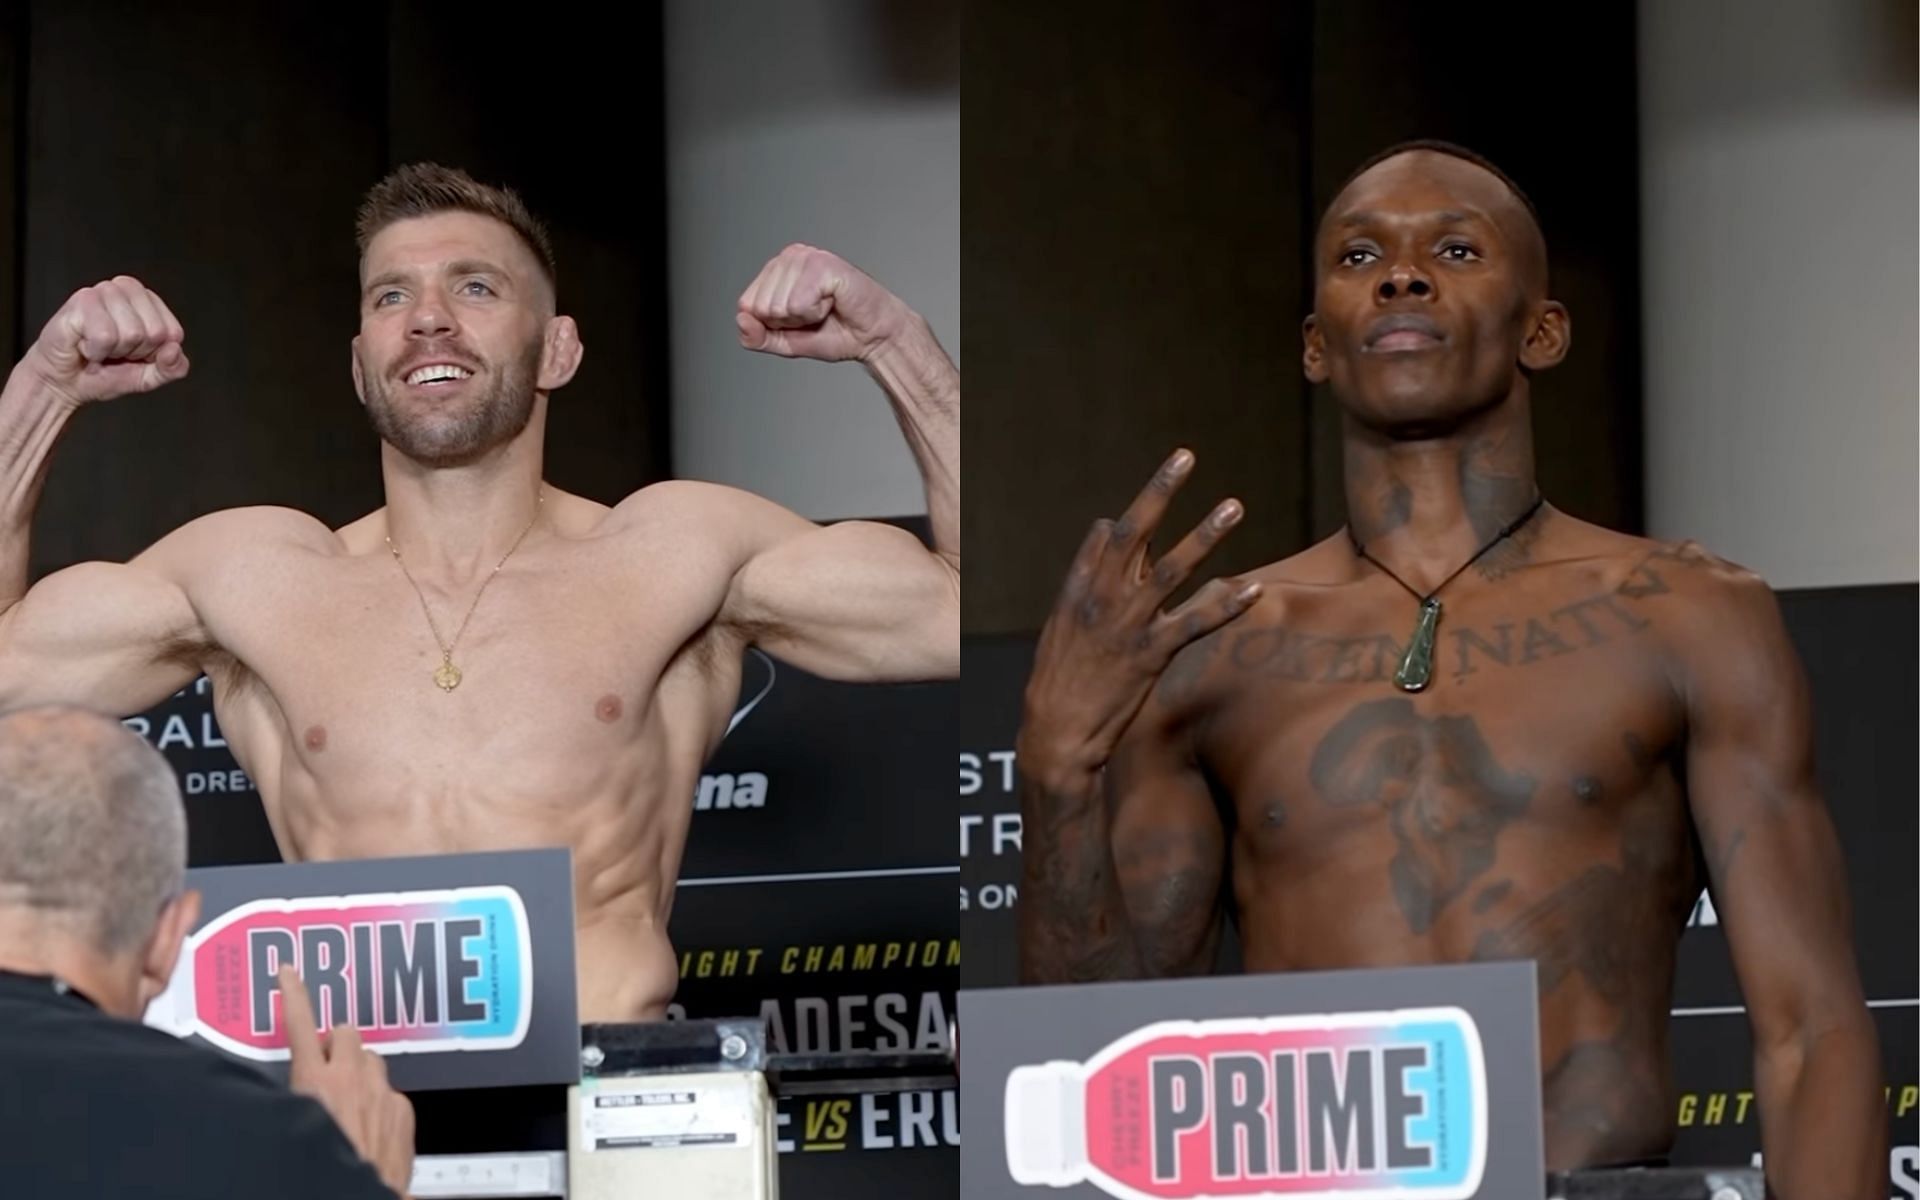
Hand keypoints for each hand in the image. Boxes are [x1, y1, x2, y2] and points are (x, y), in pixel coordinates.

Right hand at [23, 276, 189, 405]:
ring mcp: (103, 292)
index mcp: (147, 301)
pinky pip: (106, 336)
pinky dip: (96, 351)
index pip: (173, 333)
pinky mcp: (82, 301)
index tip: (134, 354)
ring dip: (113, 351)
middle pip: (155, 332)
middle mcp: (126, 290)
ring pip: (132, 333)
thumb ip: (173, 368)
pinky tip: (85, 345)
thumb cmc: (102, 372)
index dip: (154, 353)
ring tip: (99, 347)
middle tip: (113, 351)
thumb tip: (174, 350)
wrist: (63, 381)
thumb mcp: (149, 376)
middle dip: (134, 352)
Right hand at [279, 966, 414, 1196]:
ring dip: (359, 1072)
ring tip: (347, 1102)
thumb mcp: (287, 1129)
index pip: (301, 1025)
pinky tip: (369, 1127)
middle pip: (346, 1034)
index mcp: (313, 1083)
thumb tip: (287, 1096)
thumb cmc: (318, 1174)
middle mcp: (351, 1079)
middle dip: (336, 1045)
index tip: (290, 972)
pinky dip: (379, 1101)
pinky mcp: (404, 1109)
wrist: (357, 1197)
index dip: (295, 994)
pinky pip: (390, 1091)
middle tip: (325, 1069)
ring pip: (371, 1060)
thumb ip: (290, 1100)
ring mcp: (382, 1092)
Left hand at [735, 244, 909, 362]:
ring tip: (826, 307)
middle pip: (761, 307)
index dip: (773, 324)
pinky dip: (817, 312)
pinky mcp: (822, 264)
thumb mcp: (786, 341)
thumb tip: (741, 320)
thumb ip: (758, 337)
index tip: (800, 320)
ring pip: (779, 306)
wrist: (873, 336)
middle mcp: (788, 257)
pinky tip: (833, 302)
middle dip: (789, 321)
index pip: (747, 305)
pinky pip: (799, 303)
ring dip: (805, 317)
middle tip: (816, 315)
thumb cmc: (837, 331)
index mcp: (776, 269)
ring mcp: (805, 257)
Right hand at [1019, 450, 1260, 781]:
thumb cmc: (1058, 685)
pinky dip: (1224, 604)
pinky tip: (1253, 588)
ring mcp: (1126, 625)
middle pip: (1134, 533)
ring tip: (1232, 506)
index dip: (1138, 508)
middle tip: (1185, 457)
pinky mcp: (1149, 655)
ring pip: (1171, 569)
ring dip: (1204, 535)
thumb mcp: (1059, 628)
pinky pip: (1194, 623)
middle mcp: (1101, 600)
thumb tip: (1103, 529)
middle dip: (1160, 492)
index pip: (1108, 538)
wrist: (1055, 734)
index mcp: (1078, 591)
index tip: (1169, 476)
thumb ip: (1083, 577)